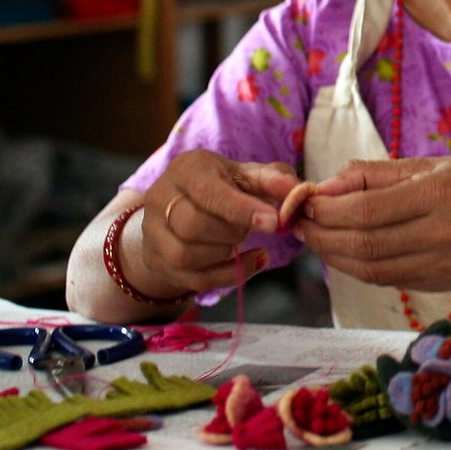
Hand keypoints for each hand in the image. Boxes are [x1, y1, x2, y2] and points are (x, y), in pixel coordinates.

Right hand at [137, 151, 295, 293]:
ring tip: (241, 240)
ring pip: (186, 254)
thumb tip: (296, 190)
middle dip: (232, 232)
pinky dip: (230, 275)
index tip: (274, 222)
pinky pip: (193, 279)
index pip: (209, 193)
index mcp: (187, 169)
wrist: (181, 209)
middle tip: (251, 228)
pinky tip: (253, 261)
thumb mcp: (245, 176)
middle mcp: (162, 197)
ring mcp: (154, 232)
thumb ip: (272, 180)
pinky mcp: (159, 260)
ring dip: (225, 253)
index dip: (242, 209)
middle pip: (193, 225)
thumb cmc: (221, 188)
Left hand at [295, 155, 450, 291]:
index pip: (367, 211)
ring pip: (371, 270)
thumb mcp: (424, 164)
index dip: (326, 211)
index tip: (303, 203)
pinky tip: (344, 250)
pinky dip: (356, 266)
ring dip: (333, 256)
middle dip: (322, 236)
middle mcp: (445, 234)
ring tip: (315, 237)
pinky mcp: (440, 284)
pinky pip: (386, 279)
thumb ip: (370, 175)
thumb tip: (320, 190)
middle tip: (299, 224)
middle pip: (365, 245)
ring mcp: (444, 265)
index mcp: (440, 195)